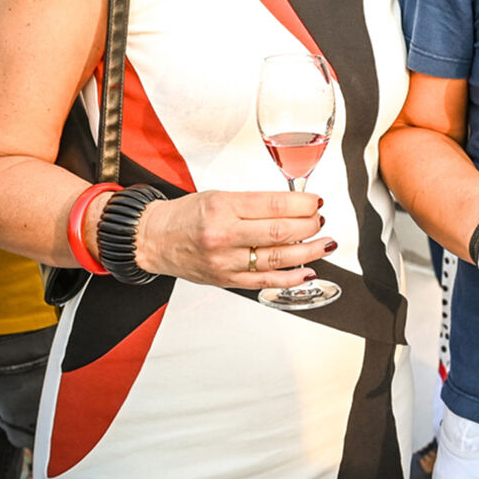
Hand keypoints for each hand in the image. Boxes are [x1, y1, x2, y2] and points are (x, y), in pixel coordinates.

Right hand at [128, 189, 329, 289]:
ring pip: (278, 259)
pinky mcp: (226, 280)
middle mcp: (223, 235)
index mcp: (223, 206)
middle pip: (280, 233)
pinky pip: (265, 282)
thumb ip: (256, 203)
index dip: (304, 204)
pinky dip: (290, 279)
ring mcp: (225, 261)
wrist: (153, 239)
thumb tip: (296, 206)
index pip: (274, 205)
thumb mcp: (220, 196)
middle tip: (320, 221)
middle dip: (310, 226)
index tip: (317, 202)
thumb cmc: (186, 215)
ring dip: (309, 252)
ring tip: (325, 244)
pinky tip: (307, 271)